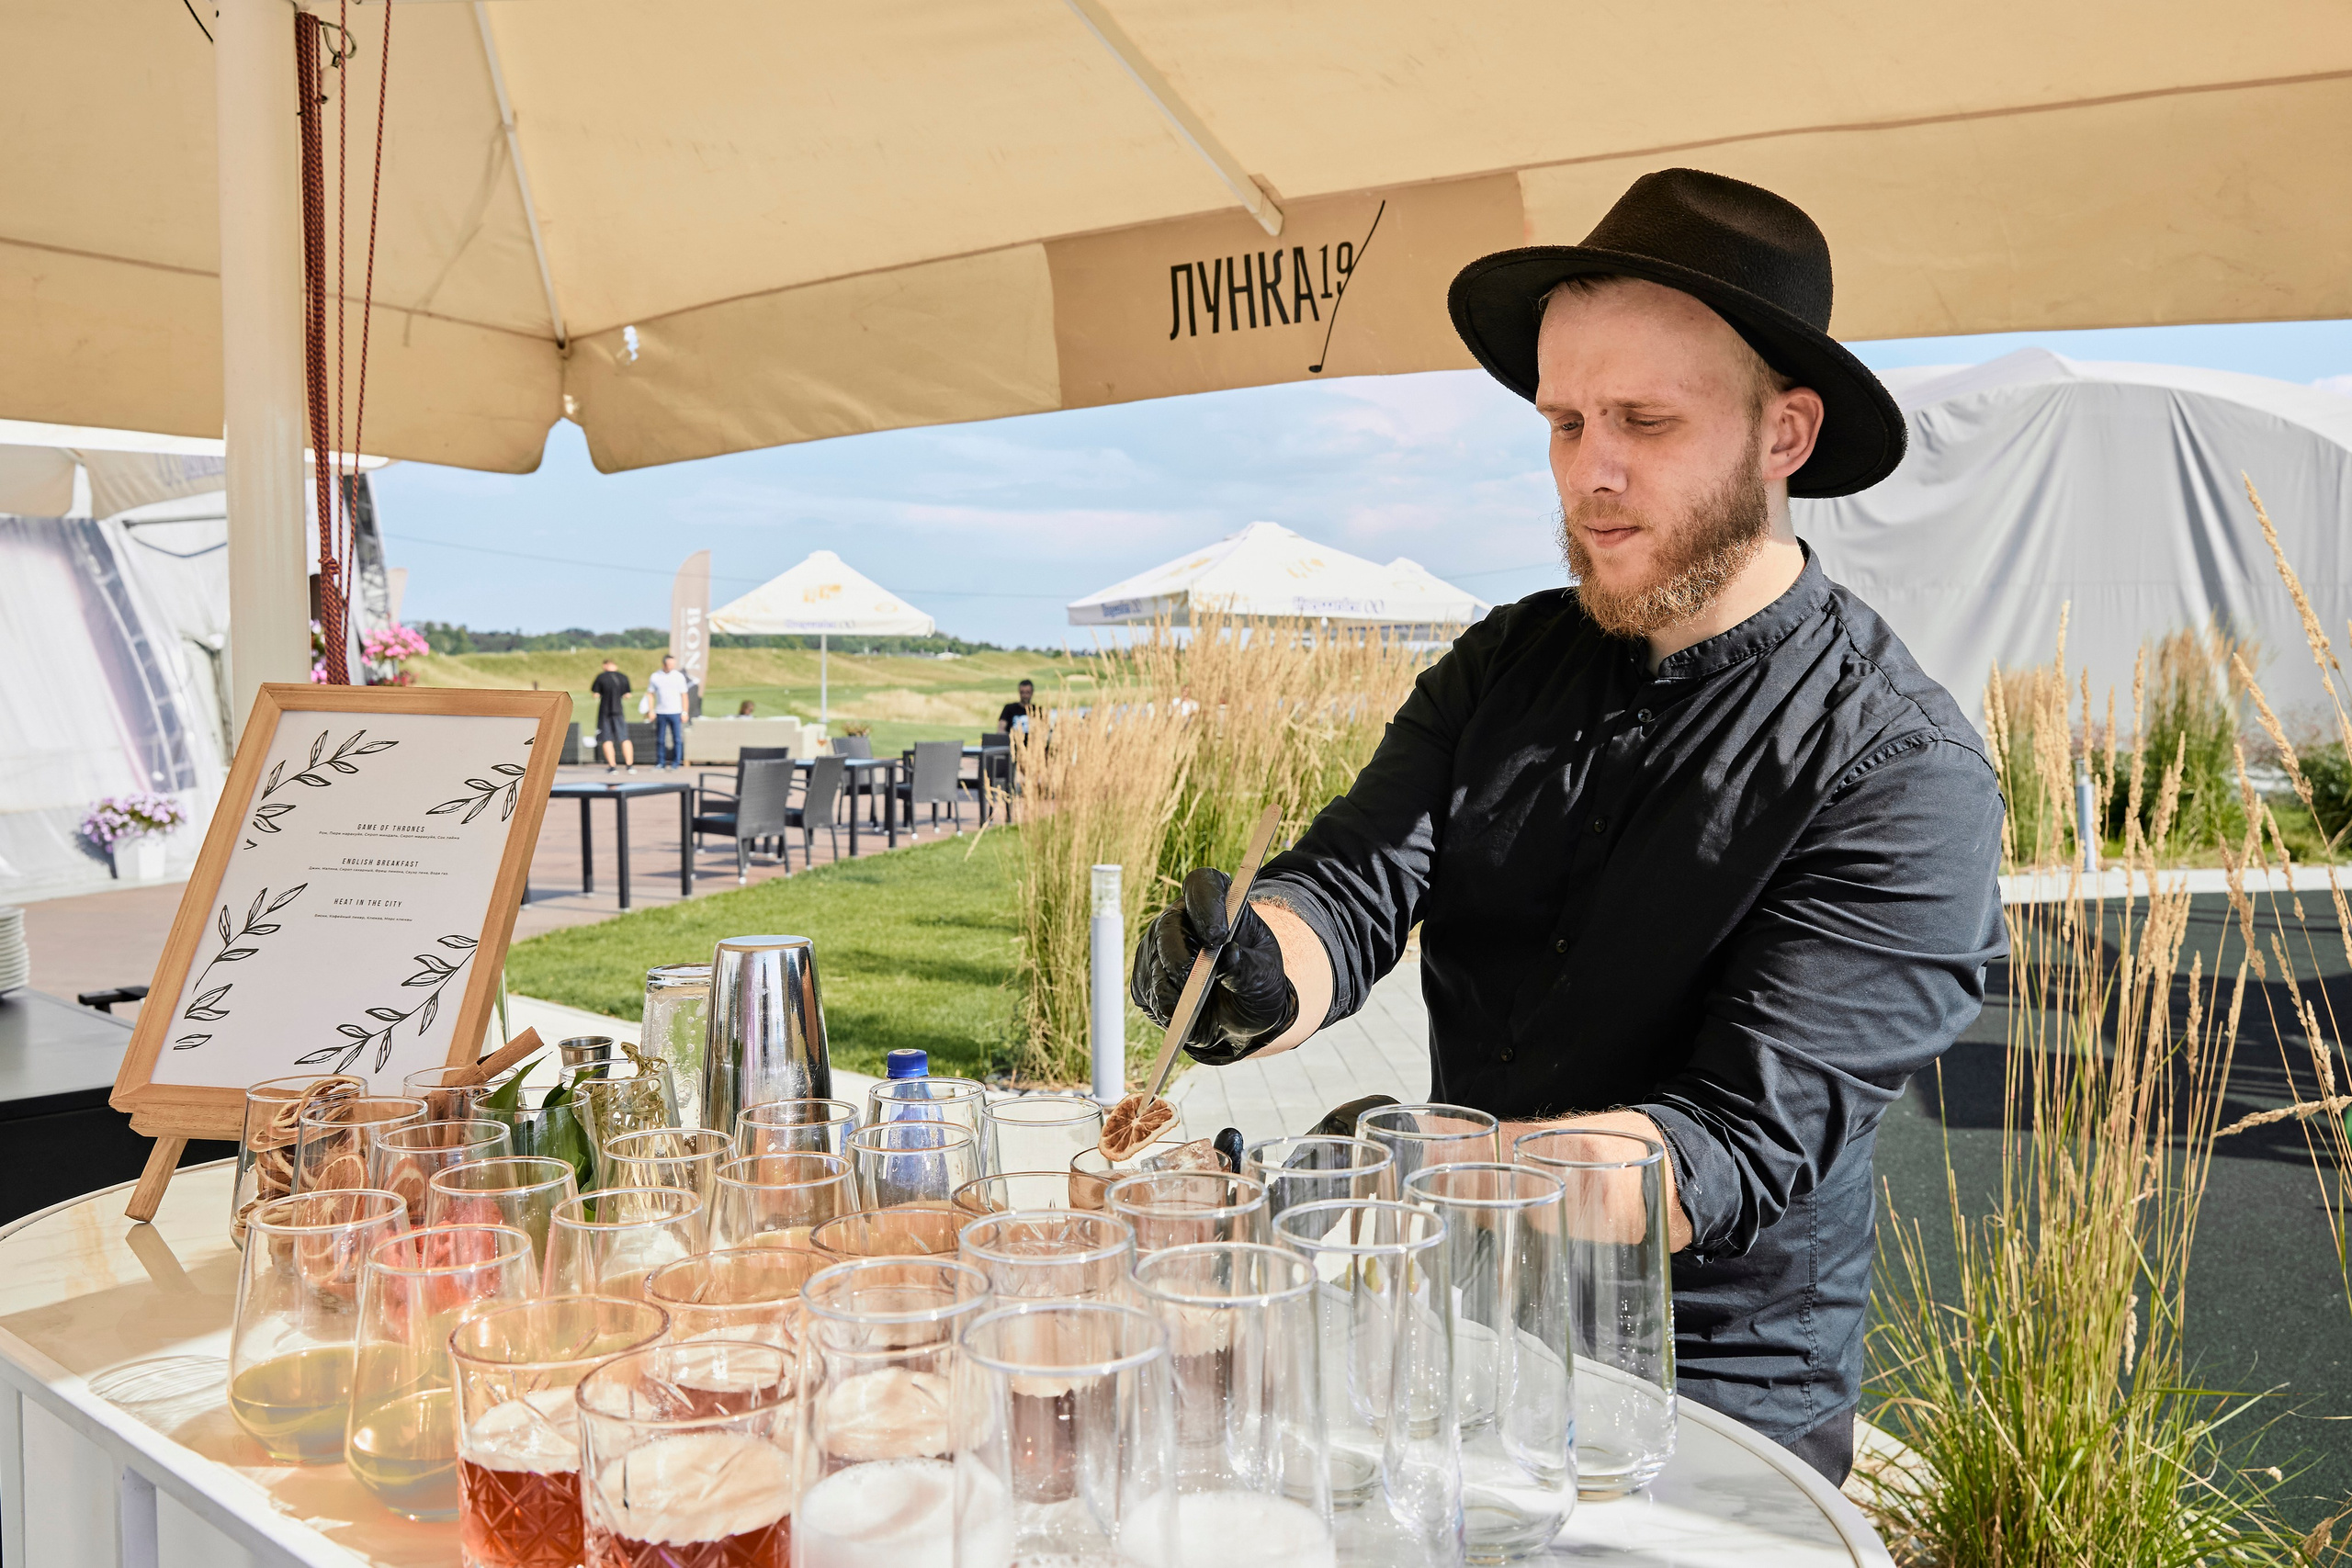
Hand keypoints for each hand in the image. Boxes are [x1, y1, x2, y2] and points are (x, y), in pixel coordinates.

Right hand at [1130, 868, 1297, 1062]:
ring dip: (1169, 988)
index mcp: (1219, 904)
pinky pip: (1146, 989)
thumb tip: (1229, 956)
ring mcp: (1160, 946)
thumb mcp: (1265, 978)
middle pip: (1169, 926)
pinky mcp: (1147, 975)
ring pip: (1153, 961)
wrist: (1241, 1015)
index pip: (1203, 886)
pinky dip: (1162, 1006)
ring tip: (1189, 1008)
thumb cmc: (1256, 984)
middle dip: (1178, 955)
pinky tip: (1180, 1016)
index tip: (1218, 937)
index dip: (1206, 905)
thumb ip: (1248, 968)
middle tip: (1192, 977)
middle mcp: (1184, 919)